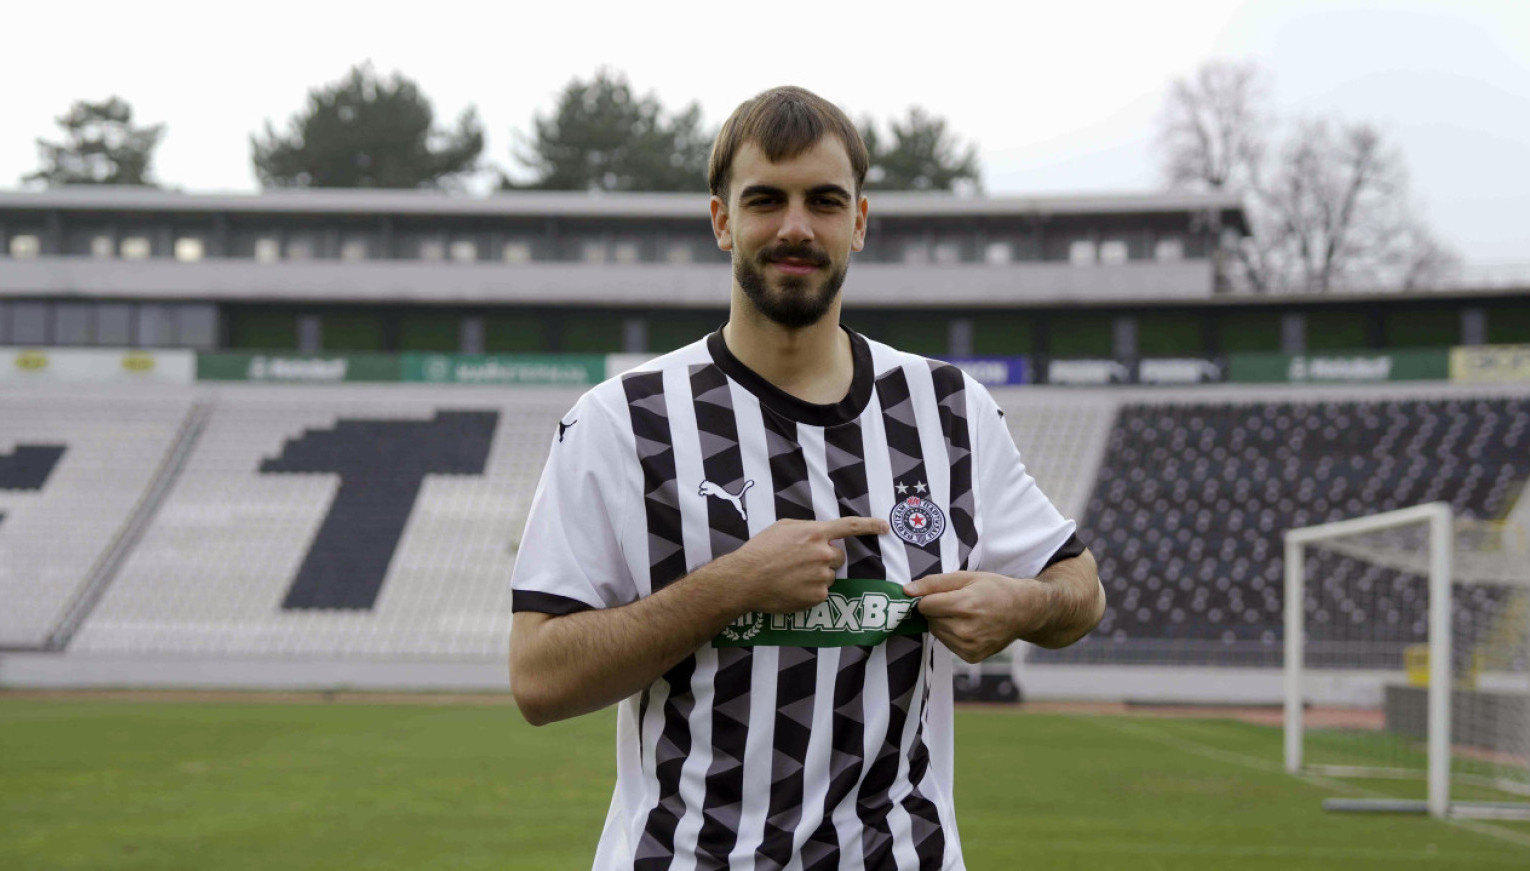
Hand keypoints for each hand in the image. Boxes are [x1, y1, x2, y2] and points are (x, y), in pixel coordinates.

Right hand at [722, 516, 888, 613]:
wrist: (745, 579)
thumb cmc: (760, 550)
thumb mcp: (783, 528)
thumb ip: (807, 528)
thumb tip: (820, 534)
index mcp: (816, 533)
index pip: (850, 526)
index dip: (870, 525)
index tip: (885, 527)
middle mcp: (823, 554)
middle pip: (838, 556)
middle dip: (825, 558)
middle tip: (802, 562)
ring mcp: (822, 577)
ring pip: (829, 576)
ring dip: (817, 575)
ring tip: (792, 576)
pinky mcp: (817, 597)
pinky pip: (821, 592)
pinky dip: (810, 591)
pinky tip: (791, 588)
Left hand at [903, 571, 1044, 662]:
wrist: (1023, 611)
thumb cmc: (994, 589)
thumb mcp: (966, 577)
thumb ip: (933, 583)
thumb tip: (906, 590)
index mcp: (965, 606)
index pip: (925, 605)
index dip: (930, 597)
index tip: (944, 593)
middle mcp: (966, 630)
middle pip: (930, 620)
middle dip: (937, 610)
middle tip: (958, 603)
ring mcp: (969, 646)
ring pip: (937, 632)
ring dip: (943, 623)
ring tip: (964, 614)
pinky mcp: (971, 657)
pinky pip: (947, 644)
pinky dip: (952, 635)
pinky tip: (969, 627)